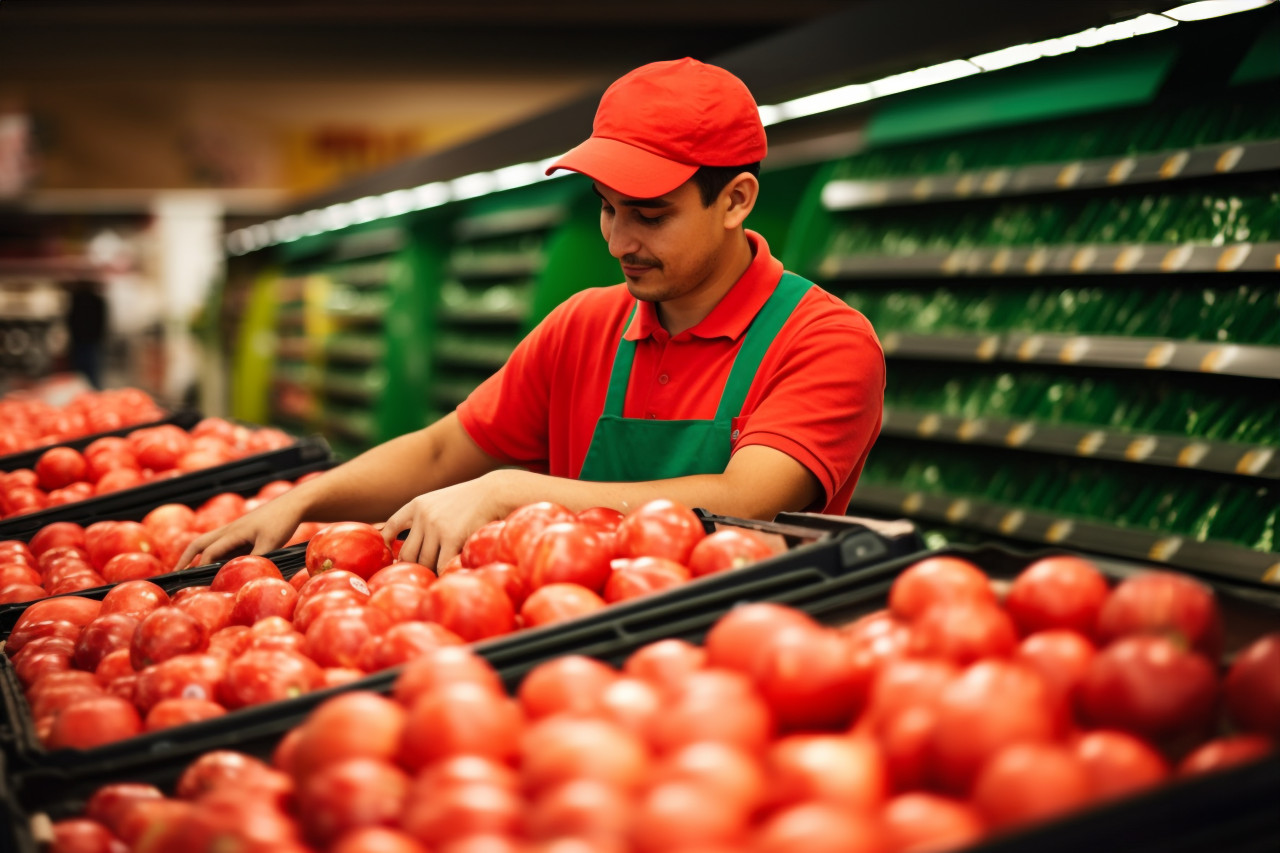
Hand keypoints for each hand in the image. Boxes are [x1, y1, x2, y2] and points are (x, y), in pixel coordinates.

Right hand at [176, 498, 305, 569]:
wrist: (292, 505)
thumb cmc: (282, 522)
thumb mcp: (271, 544)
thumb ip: (256, 559)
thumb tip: (242, 574)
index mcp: (233, 533)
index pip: (209, 553)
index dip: (200, 568)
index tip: (192, 584)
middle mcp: (229, 529)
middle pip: (199, 543)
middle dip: (185, 559)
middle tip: (176, 574)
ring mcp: (233, 529)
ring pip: (207, 541)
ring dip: (195, 555)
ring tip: (187, 570)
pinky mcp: (240, 530)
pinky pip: (219, 542)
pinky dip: (210, 552)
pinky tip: (212, 563)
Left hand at [382, 471, 515, 568]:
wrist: (494, 492)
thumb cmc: (471, 501)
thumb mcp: (441, 501)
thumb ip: (426, 517)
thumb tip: (413, 544)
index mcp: (417, 505)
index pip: (391, 527)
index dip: (387, 544)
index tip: (390, 556)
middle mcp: (422, 516)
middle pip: (406, 553)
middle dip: (414, 565)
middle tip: (424, 572)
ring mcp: (436, 527)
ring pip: (424, 562)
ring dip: (431, 571)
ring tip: (439, 574)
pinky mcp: (452, 537)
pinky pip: (440, 565)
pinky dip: (443, 572)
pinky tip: (449, 573)